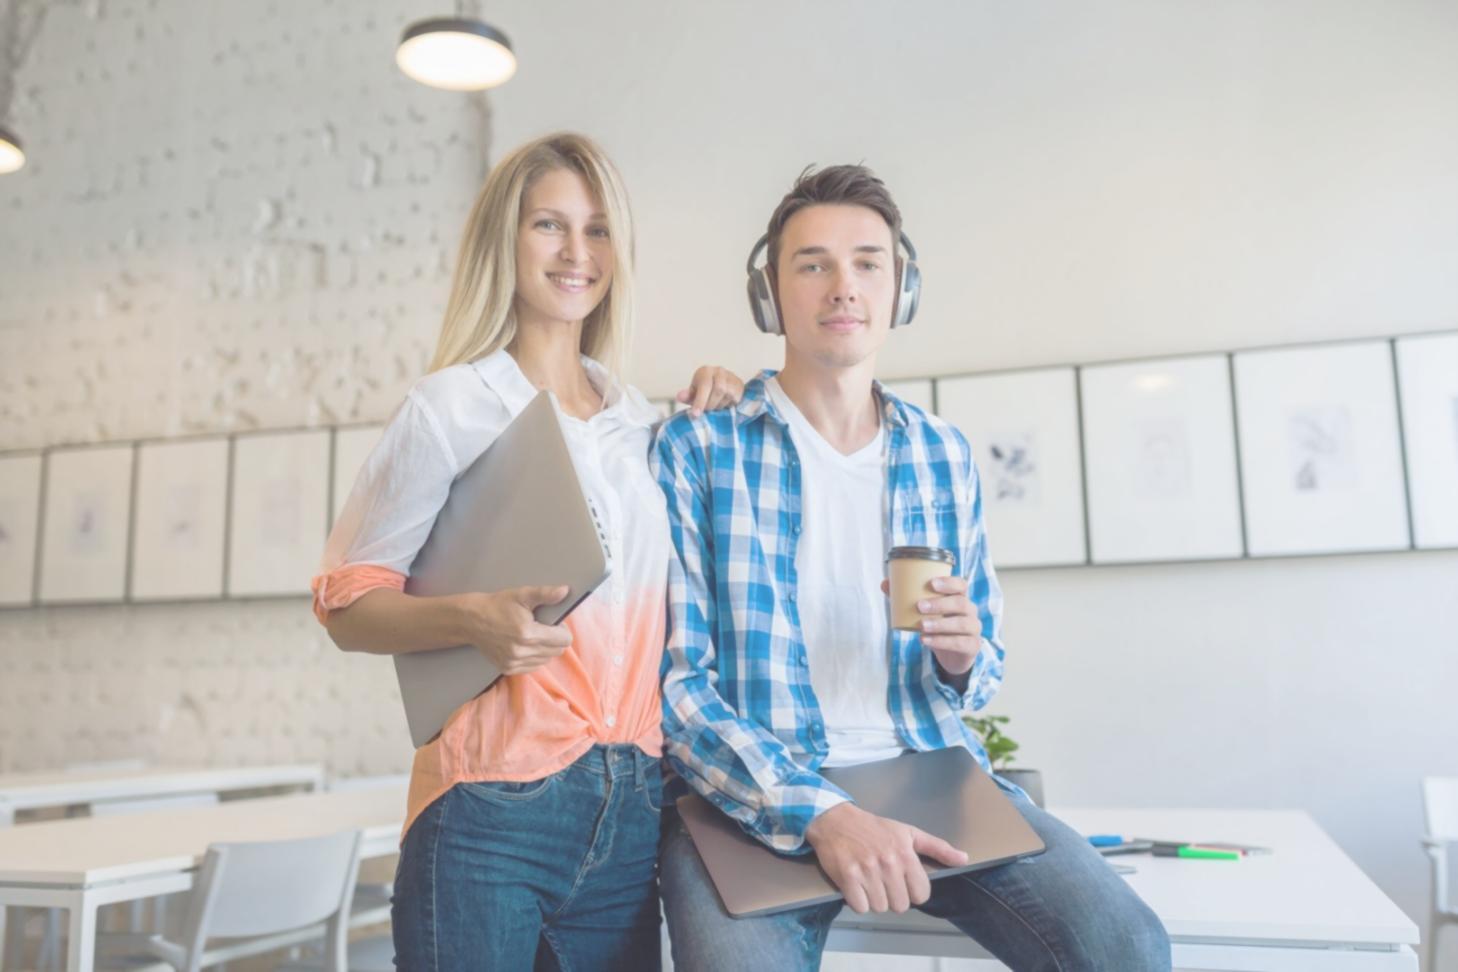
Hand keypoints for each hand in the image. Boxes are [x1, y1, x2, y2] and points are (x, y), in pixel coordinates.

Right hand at [454, 586, 572, 674]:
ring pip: (546, 660)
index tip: (553, 623)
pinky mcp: (507, 669)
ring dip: (545, 649)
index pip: (564, 640)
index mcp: (529, 634)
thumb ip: (545, 594)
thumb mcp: (522, 595)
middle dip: (556, 639)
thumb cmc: (498, 605)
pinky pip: (533, 667)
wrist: (471, 620)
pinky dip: (534, 658)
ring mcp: (514, 662)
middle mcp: (522, 651)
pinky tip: (525, 645)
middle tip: (544, 627)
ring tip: (533, 636)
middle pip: (557, 651)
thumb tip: (565, 591)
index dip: (563, 630)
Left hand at [676, 366, 744, 416]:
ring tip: (715, 408)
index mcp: (705, 371)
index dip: (700, 401)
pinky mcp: (739, 384)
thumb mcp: (693, 393)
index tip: (696, 414)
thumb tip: (680, 396)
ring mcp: (731, 377)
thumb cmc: (703, 391)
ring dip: (720, 405)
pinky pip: (736, 397)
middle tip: (706, 411)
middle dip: (711, 404)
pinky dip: (728, 405)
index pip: (705, 385)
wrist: (720, 384)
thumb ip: (687, 396)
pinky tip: (723, 405)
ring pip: (728, 394)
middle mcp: (719, 371)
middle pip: (719, 390)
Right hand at [805, 803, 967, 913]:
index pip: (921, 894)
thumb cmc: (873, 828)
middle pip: (900, 906)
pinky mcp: (847, 878)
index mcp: (905, 854)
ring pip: (880, 908)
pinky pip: (860, 907)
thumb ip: (937, 848)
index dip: (912, 891)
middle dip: (892, 896)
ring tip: (868, 880)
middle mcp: (888, 863)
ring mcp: (866, 871)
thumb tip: (963, 859)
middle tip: (882, 880)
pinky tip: (856, 885)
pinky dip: (858, 901)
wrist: (835, 820)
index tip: (902, 881)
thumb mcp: (908, 832)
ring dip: (874, 899)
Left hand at [880, 575, 981, 675]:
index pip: (961, 585)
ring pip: (962, 623)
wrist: (952, 654)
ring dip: (940, 624)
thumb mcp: (924, 613)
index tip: (931, 583)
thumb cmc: (938, 626)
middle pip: (960, 603)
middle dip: (940, 604)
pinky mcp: (972, 646)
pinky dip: (942, 642)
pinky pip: (960, 643)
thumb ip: (906, 598)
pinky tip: (925, 640)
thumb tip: (885, 583)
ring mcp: (973, 629)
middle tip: (919, 606)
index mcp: (960, 597)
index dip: (949, 583)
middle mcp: (970, 611)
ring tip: (921, 626)